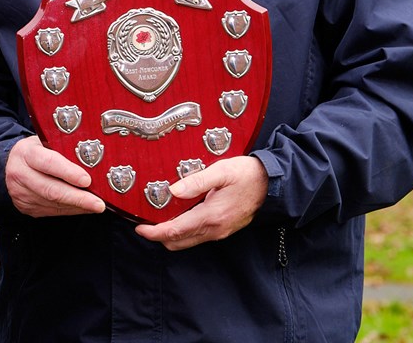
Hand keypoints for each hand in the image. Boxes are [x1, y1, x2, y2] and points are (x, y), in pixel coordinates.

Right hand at [5, 135, 105, 216]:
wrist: (12, 164)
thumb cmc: (35, 151)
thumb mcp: (45, 141)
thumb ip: (63, 150)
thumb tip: (92, 163)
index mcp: (26, 153)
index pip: (48, 163)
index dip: (69, 173)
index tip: (87, 180)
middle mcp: (20, 174)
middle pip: (51, 190)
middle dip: (78, 198)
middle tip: (98, 203)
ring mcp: (21, 193)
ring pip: (53, 203)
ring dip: (77, 206)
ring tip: (95, 205)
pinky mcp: (25, 207)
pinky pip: (52, 211)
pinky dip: (70, 210)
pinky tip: (83, 207)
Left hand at [134, 155, 268, 250]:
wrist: (272, 184)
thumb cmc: (247, 174)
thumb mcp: (221, 171)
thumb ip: (196, 181)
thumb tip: (173, 190)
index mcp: (211, 216)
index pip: (175, 231)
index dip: (154, 232)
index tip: (139, 228)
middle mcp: (215, 229)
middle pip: (178, 242)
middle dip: (159, 236)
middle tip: (145, 223)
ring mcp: (220, 232)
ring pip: (187, 241)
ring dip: (171, 234)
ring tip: (158, 218)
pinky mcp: (224, 230)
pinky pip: (198, 237)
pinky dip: (184, 231)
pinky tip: (179, 215)